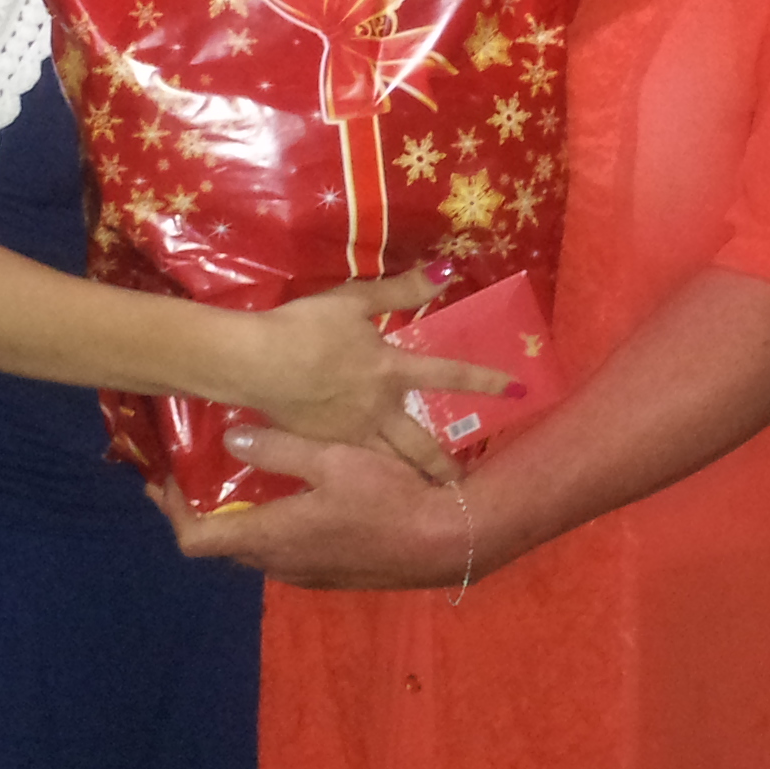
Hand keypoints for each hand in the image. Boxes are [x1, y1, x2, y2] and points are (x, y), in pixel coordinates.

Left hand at [144, 424, 483, 590]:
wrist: (449, 541)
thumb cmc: (389, 499)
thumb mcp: (333, 460)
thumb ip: (279, 449)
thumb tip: (232, 438)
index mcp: (271, 538)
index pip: (196, 539)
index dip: (172, 512)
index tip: (164, 481)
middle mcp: (280, 564)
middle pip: (224, 543)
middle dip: (207, 509)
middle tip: (202, 470)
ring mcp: (307, 572)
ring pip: (258, 546)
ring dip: (244, 516)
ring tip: (246, 475)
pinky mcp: (333, 571)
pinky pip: (287, 549)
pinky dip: (275, 523)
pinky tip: (296, 493)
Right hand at [235, 267, 511, 482]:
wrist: (250, 362)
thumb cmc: (302, 327)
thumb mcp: (352, 301)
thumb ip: (399, 290)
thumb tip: (445, 271)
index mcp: (390, 371)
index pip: (449, 375)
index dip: (486, 381)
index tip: (519, 390)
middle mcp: (378, 410)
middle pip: (423, 445)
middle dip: (447, 464)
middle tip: (467, 485)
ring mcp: (349, 434)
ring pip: (390, 466)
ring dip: (413, 480)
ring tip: (430, 496)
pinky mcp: (321, 446)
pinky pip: (355, 468)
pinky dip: (370, 480)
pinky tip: (374, 490)